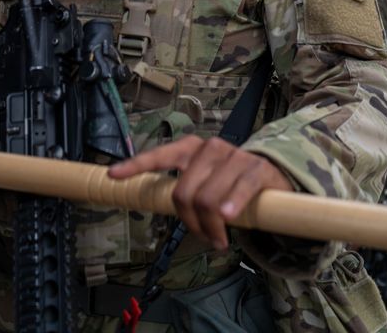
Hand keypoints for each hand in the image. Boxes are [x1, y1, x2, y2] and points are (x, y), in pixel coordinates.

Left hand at [106, 136, 293, 250]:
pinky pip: (239, 189)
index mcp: (190, 149)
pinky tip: (228, 218)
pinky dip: (231, 205)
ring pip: (208, 198)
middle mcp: (209, 148)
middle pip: (183, 192)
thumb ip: (183, 190)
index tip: (113, 175)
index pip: (159, 156)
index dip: (135, 165)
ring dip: (211, 227)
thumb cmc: (230, 183)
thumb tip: (155, 206)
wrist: (273, 176)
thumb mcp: (203, 181)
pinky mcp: (256, 168)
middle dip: (190, 222)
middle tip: (204, 236)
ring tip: (219, 239)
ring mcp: (233, 156)